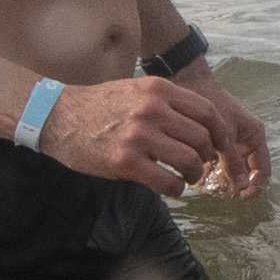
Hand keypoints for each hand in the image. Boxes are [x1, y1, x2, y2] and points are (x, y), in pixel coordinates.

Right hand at [39, 71, 268, 199]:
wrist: (58, 116)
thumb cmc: (100, 105)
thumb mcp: (137, 91)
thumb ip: (168, 103)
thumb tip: (202, 126)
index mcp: (159, 90)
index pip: (208, 112)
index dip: (221, 134)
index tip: (220, 147)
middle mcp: (152, 110)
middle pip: (202, 137)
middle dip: (208, 156)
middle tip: (202, 165)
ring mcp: (139, 136)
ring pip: (189, 160)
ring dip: (194, 174)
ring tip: (187, 177)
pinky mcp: (126, 162)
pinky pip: (168, 182)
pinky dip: (176, 189)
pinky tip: (171, 187)